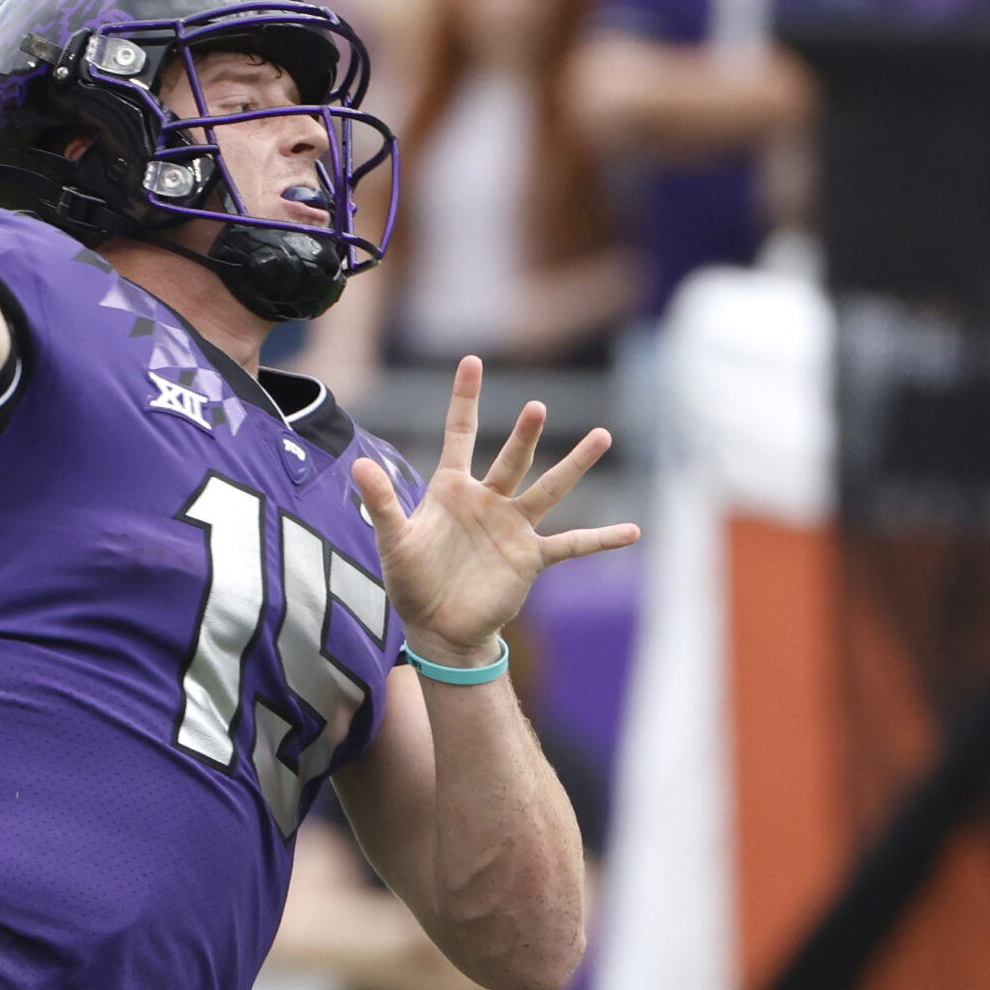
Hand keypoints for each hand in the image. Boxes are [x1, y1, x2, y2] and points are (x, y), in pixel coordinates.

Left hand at [352, 356, 638, 667]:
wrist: (437, 627)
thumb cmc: (411, 581)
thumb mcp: (393, 540)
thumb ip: (380, 501)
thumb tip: (356, 465)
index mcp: (452, 489)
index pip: (461, 433)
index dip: (466, 398)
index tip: (473, 361)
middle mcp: (488, 500)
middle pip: (513, 458)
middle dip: (525, 434)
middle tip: (536, 407)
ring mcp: (513, 526)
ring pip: (549, 488)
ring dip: (574, 465)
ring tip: (601, 436)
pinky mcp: (531, 557)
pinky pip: (572, 544)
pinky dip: (601, 538)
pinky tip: (632, 531)